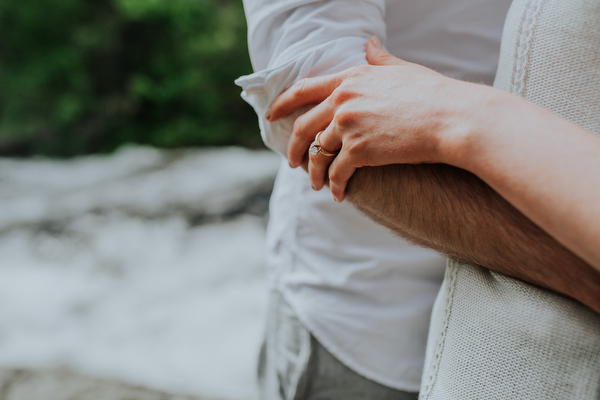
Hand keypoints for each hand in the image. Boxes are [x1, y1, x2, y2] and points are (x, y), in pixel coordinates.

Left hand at [267, 36, 482, 201]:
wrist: (451, 119)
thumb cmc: (433, 94)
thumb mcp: (402, 69)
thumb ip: (379, 59)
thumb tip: (369, 44)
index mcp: (350, 78)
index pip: (303, 89)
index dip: (282, 104)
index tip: (271, 115)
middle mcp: (343, 100)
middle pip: (304, 127)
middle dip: (294, 148)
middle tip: (293, 162)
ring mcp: (349, 125)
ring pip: (318, 154)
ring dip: (314, 173)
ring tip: (316, 185)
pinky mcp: (359, 150)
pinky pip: (336, 172)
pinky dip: (334, 186)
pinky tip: (338, 194)